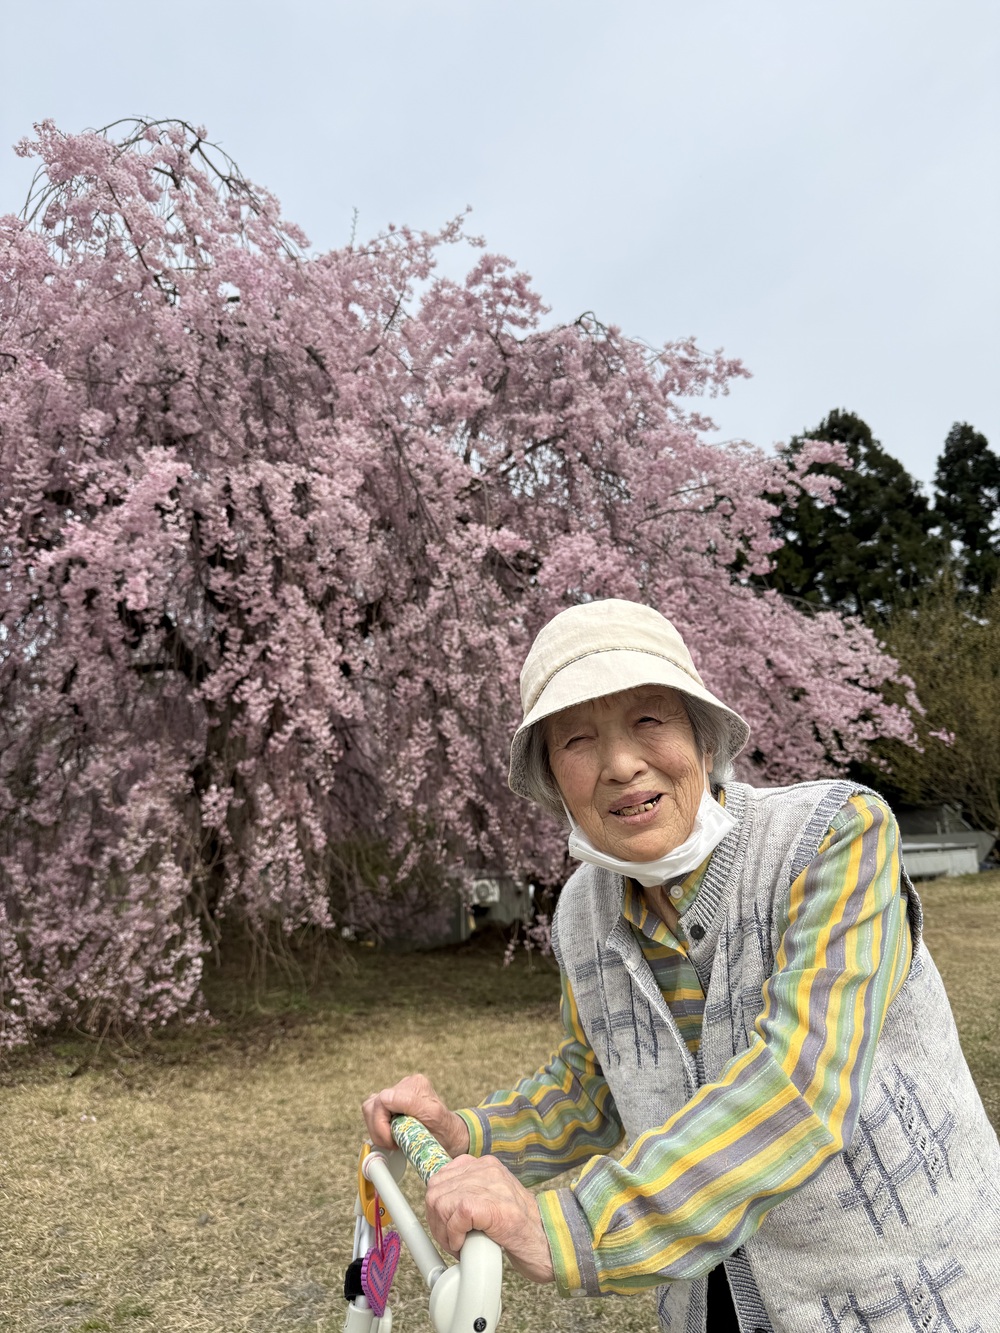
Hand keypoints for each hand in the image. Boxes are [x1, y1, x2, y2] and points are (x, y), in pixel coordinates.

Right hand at [361, 1073, 470, 1157]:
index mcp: (416, 1085)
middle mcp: (405, 1085)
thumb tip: (385, 1098)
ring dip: (377, 1129)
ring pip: (369, 1108)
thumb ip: (411, 1103)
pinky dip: (378, 1127)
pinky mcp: (391, 1102)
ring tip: (392, 1141)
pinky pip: (373, 1112)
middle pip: (373, 1104)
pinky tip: (390, 1135)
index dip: (382, 1124)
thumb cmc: (445, 1130)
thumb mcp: (435, 1116)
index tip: (392, 1140)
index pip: (383, 1100)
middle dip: (378, 1129)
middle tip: (392, 1144)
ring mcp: (397, 1092)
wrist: (450, 1137)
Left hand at [425, 1154, 554, 1284]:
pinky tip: (464, 1246)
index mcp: (486, 1165)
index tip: (444, 1225)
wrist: (549, 1243)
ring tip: (458, 1245)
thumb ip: (472, 1192)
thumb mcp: (494, 1199)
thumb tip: (438, 1204)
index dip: (437, 1206)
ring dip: (443, 1232)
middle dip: (436, 1221)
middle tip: (450, 1240)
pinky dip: (453, 1237)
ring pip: (440, 1203)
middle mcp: (486, 1169)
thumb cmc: (521, 1229)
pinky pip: (454, 1217)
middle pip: (435, 1191)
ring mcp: (490, 1185)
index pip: (440, 1177)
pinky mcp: (490, 1206)